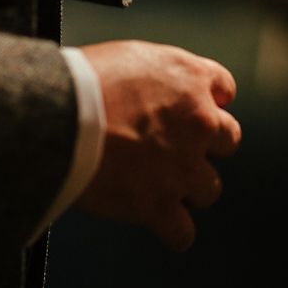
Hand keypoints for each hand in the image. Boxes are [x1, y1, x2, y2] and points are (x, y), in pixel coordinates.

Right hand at [75, 41, 240, 250]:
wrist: (60, 118)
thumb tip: (157, 88)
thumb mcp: (132, 55)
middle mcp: (199, 122)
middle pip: (228, 140)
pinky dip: (174, 232)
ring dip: (191, 189)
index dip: (211, 100)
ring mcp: (183, 167)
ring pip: (210, 188)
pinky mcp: (159, 204)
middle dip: (206, 146)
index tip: (197, 108)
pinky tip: (164, 225)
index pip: (224, 87)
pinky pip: (182, 231)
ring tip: (164, 187)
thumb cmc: (84, 80)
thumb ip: (159, 73)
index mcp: (191, 79)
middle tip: (177, 149)